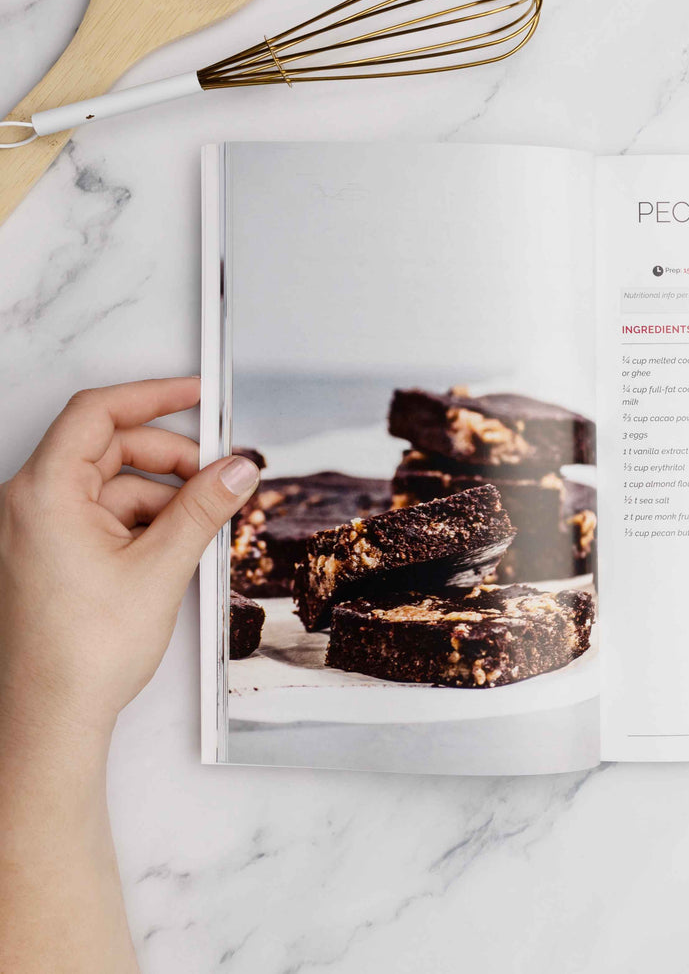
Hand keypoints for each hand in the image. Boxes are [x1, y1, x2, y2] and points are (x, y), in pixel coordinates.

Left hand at [0, 378, 257, 738]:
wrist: (52, 716)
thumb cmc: (82, 653)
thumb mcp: (161, 568)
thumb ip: (204, 508)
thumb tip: (237, 469)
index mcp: (43, 493)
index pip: (98, 414)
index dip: (153, 395)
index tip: (197, 394)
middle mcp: (28, 504)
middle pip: (109, 448)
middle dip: (170, 459)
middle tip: (220, 476)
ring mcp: (35, 531)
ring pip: (111, 486)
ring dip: (162, 498)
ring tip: (203, 528)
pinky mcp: (47, 555)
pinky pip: (101, 517)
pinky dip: (142, 524)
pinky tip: (175, 549)